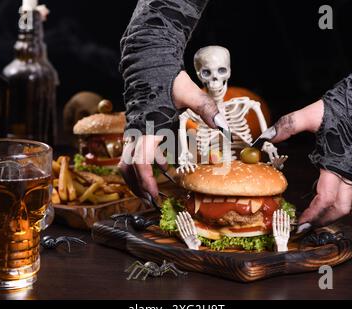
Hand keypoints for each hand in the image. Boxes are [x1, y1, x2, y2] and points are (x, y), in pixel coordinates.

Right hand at [119, 71, 223, 198]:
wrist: (150, 62)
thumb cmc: (167, 78)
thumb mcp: (190, 93)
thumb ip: (206, 110)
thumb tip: (223, 127)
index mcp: (146, 128)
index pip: (140, 163)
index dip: (146, 182)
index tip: (154, 196)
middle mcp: (136, 133)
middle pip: (127, 168)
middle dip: (138, 187)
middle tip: (152, 201)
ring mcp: (135, 131)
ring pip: (128, 162)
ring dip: (139, 179)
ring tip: (154, 191)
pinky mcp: (139, 129)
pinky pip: (138, 152)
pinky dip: (148, 165)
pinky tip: (164, 168)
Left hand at [271, 100, 351, 226]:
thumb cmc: (345, 108)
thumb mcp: (313, 114)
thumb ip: (288, 124)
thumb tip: (266, 136)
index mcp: (336, 164)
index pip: (326, 198)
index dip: (313, 214)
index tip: (300, 223)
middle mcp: (346, 171)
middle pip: (341, 207)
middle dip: (324, 220)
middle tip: (305, 226)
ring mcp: (350, 170)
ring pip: (344, 201)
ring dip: (327, 212)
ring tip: (309, 216)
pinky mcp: (350, 166)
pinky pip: (342, 191)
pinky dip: (329, 200)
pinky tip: (315, 196)